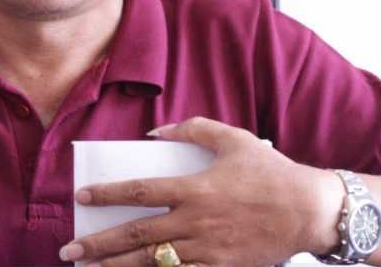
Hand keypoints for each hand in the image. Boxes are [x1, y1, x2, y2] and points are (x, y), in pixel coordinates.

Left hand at [59, 117, 341, 266]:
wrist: (312, 211)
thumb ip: (193, 128)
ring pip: (154, 263)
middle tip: (69, 251)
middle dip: (98, 244)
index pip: (139, 192)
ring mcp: (209, 249)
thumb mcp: (232, 138)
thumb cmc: (270, 171)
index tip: (81, 198)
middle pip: (137, 235)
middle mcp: (196, 221)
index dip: (107, 194)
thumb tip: (155, 132)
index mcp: (195, 188)